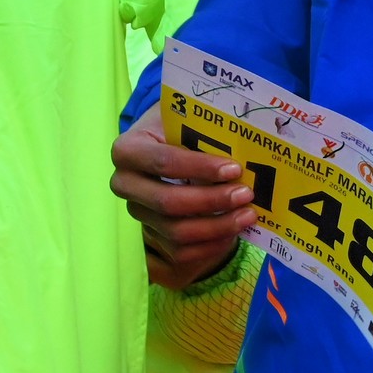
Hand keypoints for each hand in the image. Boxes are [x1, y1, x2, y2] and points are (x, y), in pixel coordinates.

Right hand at [110, 107, 258, 289]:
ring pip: (175, 231)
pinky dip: (211, 245)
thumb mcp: (186, 120)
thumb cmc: (180, 128)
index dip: (200, 168)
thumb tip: (242, 147)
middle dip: (211, 201)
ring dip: (217, 226)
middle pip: (167, 202)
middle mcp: (124, 184)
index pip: (163, 162)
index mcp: (128, 150)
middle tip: (246, 195)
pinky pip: (181, 251)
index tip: (234, 169)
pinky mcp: (152, 234)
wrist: (168, 145)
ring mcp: (138, 212)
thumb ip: (204, 131)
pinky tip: (234, 231)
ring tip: (247, 215)